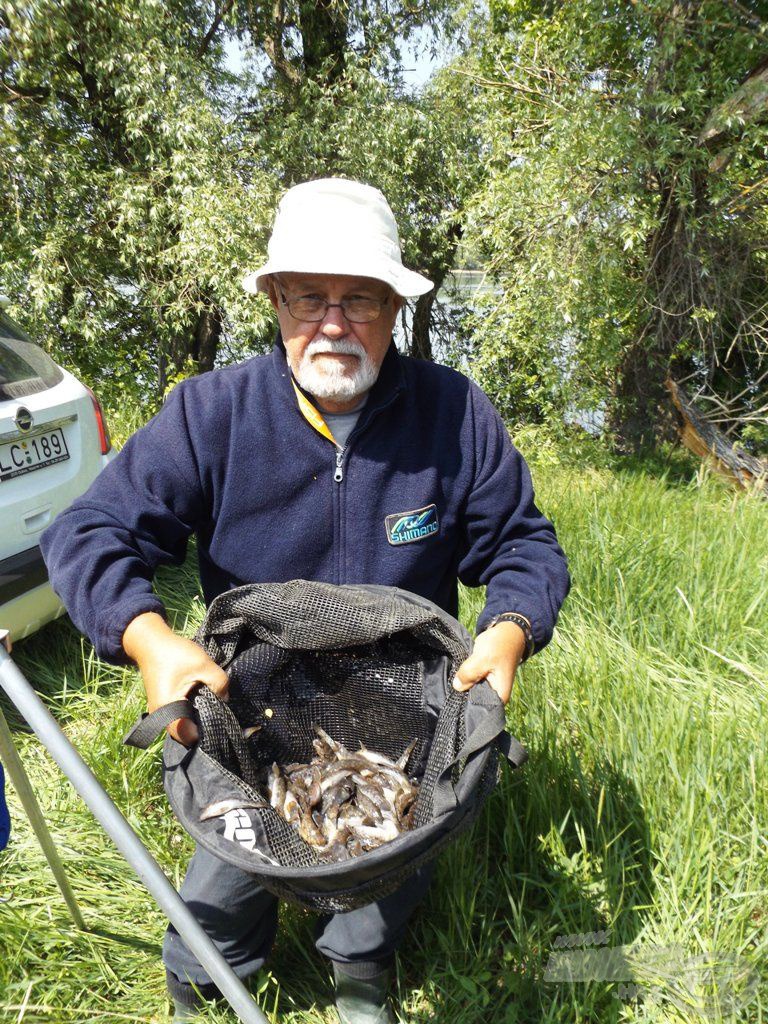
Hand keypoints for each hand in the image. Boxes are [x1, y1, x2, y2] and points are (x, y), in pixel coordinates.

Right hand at [122, 611, 228, 745]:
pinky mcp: (163, 705)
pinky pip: (178, 716)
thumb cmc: (174, 653)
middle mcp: (160, 715)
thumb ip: (219, 682)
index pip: (187, 736)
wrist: (150, 642)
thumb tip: (226, 699)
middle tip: (221, 717)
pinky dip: (190, 713)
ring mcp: (159, 711)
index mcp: (168, 708)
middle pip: (184, 734)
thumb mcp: (202, 664)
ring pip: (181, 725)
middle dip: (203, 728)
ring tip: (214, 709)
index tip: (222, 725)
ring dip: (196, 719)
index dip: (206, 733)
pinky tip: (203, 702)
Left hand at [452, 621, 526, 704]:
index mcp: (500, 695)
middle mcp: (496, 694)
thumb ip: (469, 674)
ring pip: (471, 689)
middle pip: (474, 699)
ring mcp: (488, 685)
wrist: (507, 631)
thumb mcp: (482, 659)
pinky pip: (470, 681)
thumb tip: (457, 686)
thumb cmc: (499, 645)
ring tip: (451, 682)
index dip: (467, 704)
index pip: (481, 708)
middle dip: (463, 693)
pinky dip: (465, 677)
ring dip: (463, 684)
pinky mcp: (482, 677)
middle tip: (449, 689)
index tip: (454, 700)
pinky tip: (456, 675)